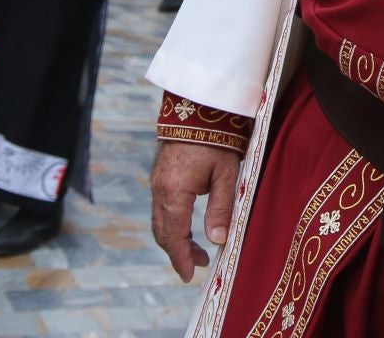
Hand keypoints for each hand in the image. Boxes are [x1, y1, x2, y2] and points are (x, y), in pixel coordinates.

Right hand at [150, 141, 239, 283]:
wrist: (198, 107)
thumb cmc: (217, 139)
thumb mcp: (226, 175)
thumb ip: (221, 208)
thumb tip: (218, 240)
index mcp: (174, 193)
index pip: (174, 236)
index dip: (181, 258)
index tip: (188, 275)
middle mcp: (159, 189)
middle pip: (162, 232)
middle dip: (178, 251)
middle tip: (198, 264)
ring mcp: (157, 181)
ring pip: (160, 220)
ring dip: (175, 237)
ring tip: (196, 248)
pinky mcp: (160, 174)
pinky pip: (161, 206)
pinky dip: (171, 222)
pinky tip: (187, 223)